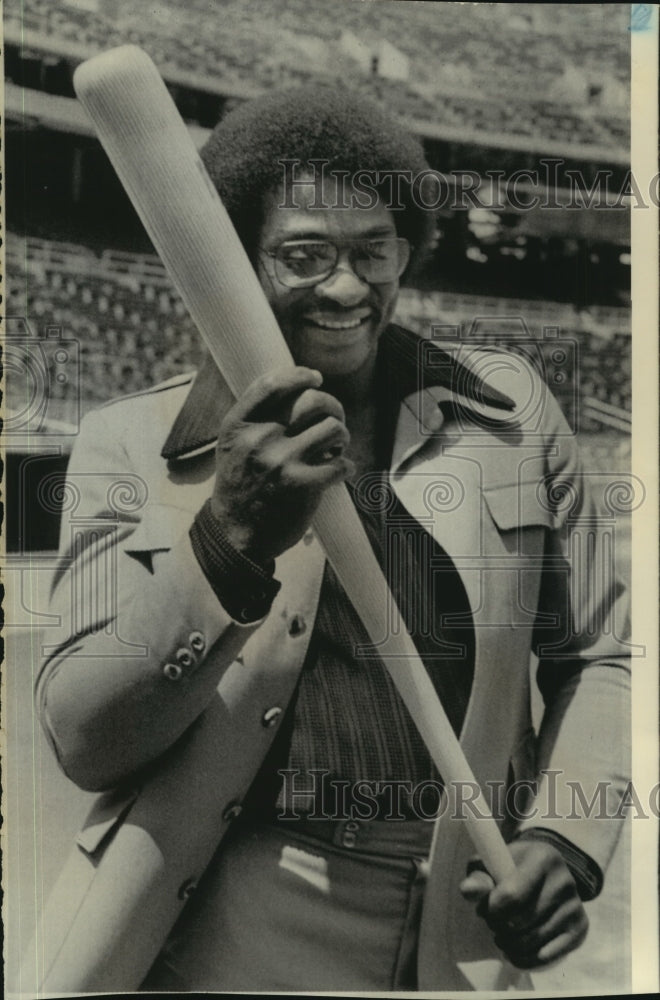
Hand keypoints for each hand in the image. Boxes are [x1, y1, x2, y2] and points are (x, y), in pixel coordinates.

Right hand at [211, 366, 353, 561]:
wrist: (235, 535)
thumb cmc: (241, 485)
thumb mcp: (234, 446)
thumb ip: (256, 418)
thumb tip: (298, 387)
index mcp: (239, 426)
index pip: (273, 384)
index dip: (300, 375)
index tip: (315, 378)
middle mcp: (259, 439)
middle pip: (312, 401)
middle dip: (333, 406)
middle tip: (335, 419)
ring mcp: (281, 462)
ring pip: (333, 429)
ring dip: (342, 437)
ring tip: (336, 448)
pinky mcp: (302, 486)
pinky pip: (341, 464)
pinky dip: (346, 467)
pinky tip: (340, 472)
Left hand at [459, 840, 588, 968]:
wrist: (544, 873)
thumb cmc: (511, 868)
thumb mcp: (492, 865)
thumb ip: (478, 878)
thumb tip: (467, 891)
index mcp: (542, 857)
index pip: (512, 895)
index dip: (492, 910)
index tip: (485, 910)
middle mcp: (565, 881)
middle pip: (521, 921)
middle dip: (498, 928)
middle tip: (493, 924)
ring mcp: (575, 906)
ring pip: (534, 941)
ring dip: (509, 945)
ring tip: (502, 936)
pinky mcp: (580, 928)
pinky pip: (548, 956)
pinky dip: (525, 959)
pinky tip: (515, 951)